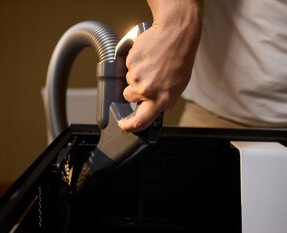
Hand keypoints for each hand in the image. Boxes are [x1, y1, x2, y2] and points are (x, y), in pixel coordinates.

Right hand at [118, 0, 201, 131]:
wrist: (176, 33)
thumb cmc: (181, 58)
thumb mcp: (179, 86)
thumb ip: (166, 101)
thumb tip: (159, 112)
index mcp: (161, 99)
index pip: (141, 120)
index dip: (130, 126)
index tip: (124, 125)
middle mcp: (147, 90)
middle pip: (129, 97)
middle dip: (134, 90)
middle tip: (149, 78)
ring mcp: (137, 76)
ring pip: (128, 80)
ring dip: (137, 74)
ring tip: (151, 64)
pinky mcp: (130, 62)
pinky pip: (127, 66)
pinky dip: (135, 62)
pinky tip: (147, 56)